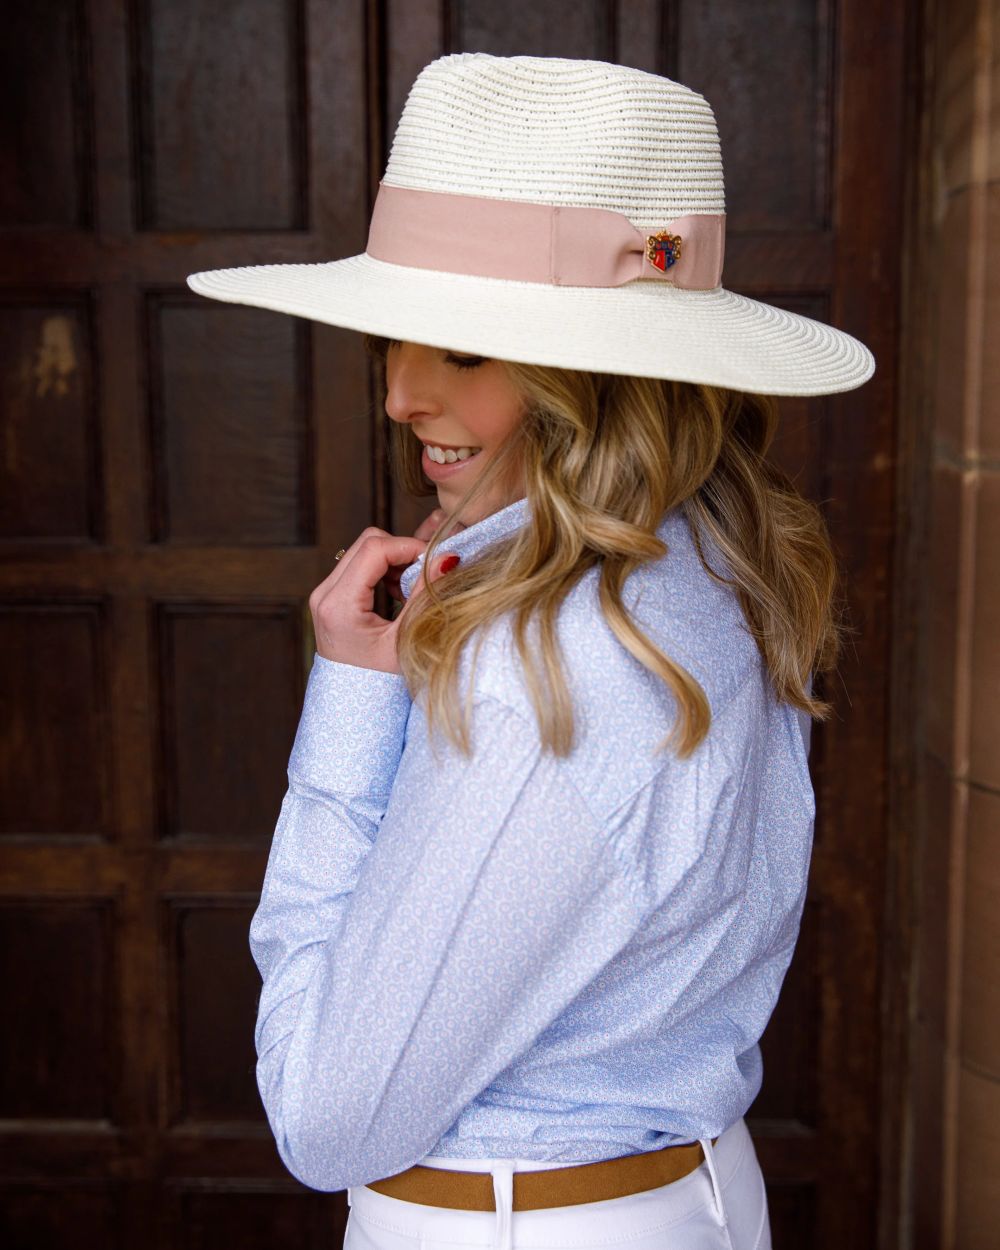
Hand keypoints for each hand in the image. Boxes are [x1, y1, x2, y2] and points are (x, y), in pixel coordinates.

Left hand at [309, 518, 460, 673]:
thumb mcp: (405, 640)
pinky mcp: (330, 597)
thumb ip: (424, 596)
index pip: (374, 549)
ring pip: (364, 551)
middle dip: (402, 552)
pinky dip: (384, 571)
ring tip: (410, 592)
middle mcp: (325, 594)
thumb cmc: (379, 683)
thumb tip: (448, 559)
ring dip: (394, 562)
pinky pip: (359, 565)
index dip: (409, 547)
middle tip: (425, 575)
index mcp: (339, 605)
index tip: (435, 559)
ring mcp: (324, 594)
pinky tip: (397, 596)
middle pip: (367, 543)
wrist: (352, 707)